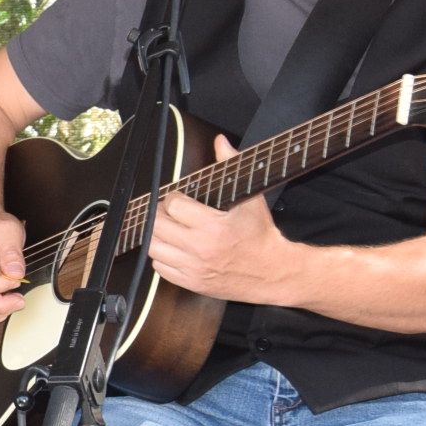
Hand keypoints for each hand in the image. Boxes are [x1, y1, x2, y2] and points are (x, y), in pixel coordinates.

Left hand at [147, 136, 296, 304]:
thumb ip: (232, 167)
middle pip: (157, 226)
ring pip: (153, 247)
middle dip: (160, 215)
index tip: (179, 198)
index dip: (173, 198)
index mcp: (214, 227)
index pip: (174, 206)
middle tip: (168, 212)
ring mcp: (193, 268)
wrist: (272, 273)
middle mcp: (200, 249)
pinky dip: (162, 256)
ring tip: (170, 229)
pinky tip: (174, 247)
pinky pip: (160, 267)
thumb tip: (221, 142)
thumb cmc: (260, 235)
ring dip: (157, 235)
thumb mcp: (251, 200)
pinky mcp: (191, 283)